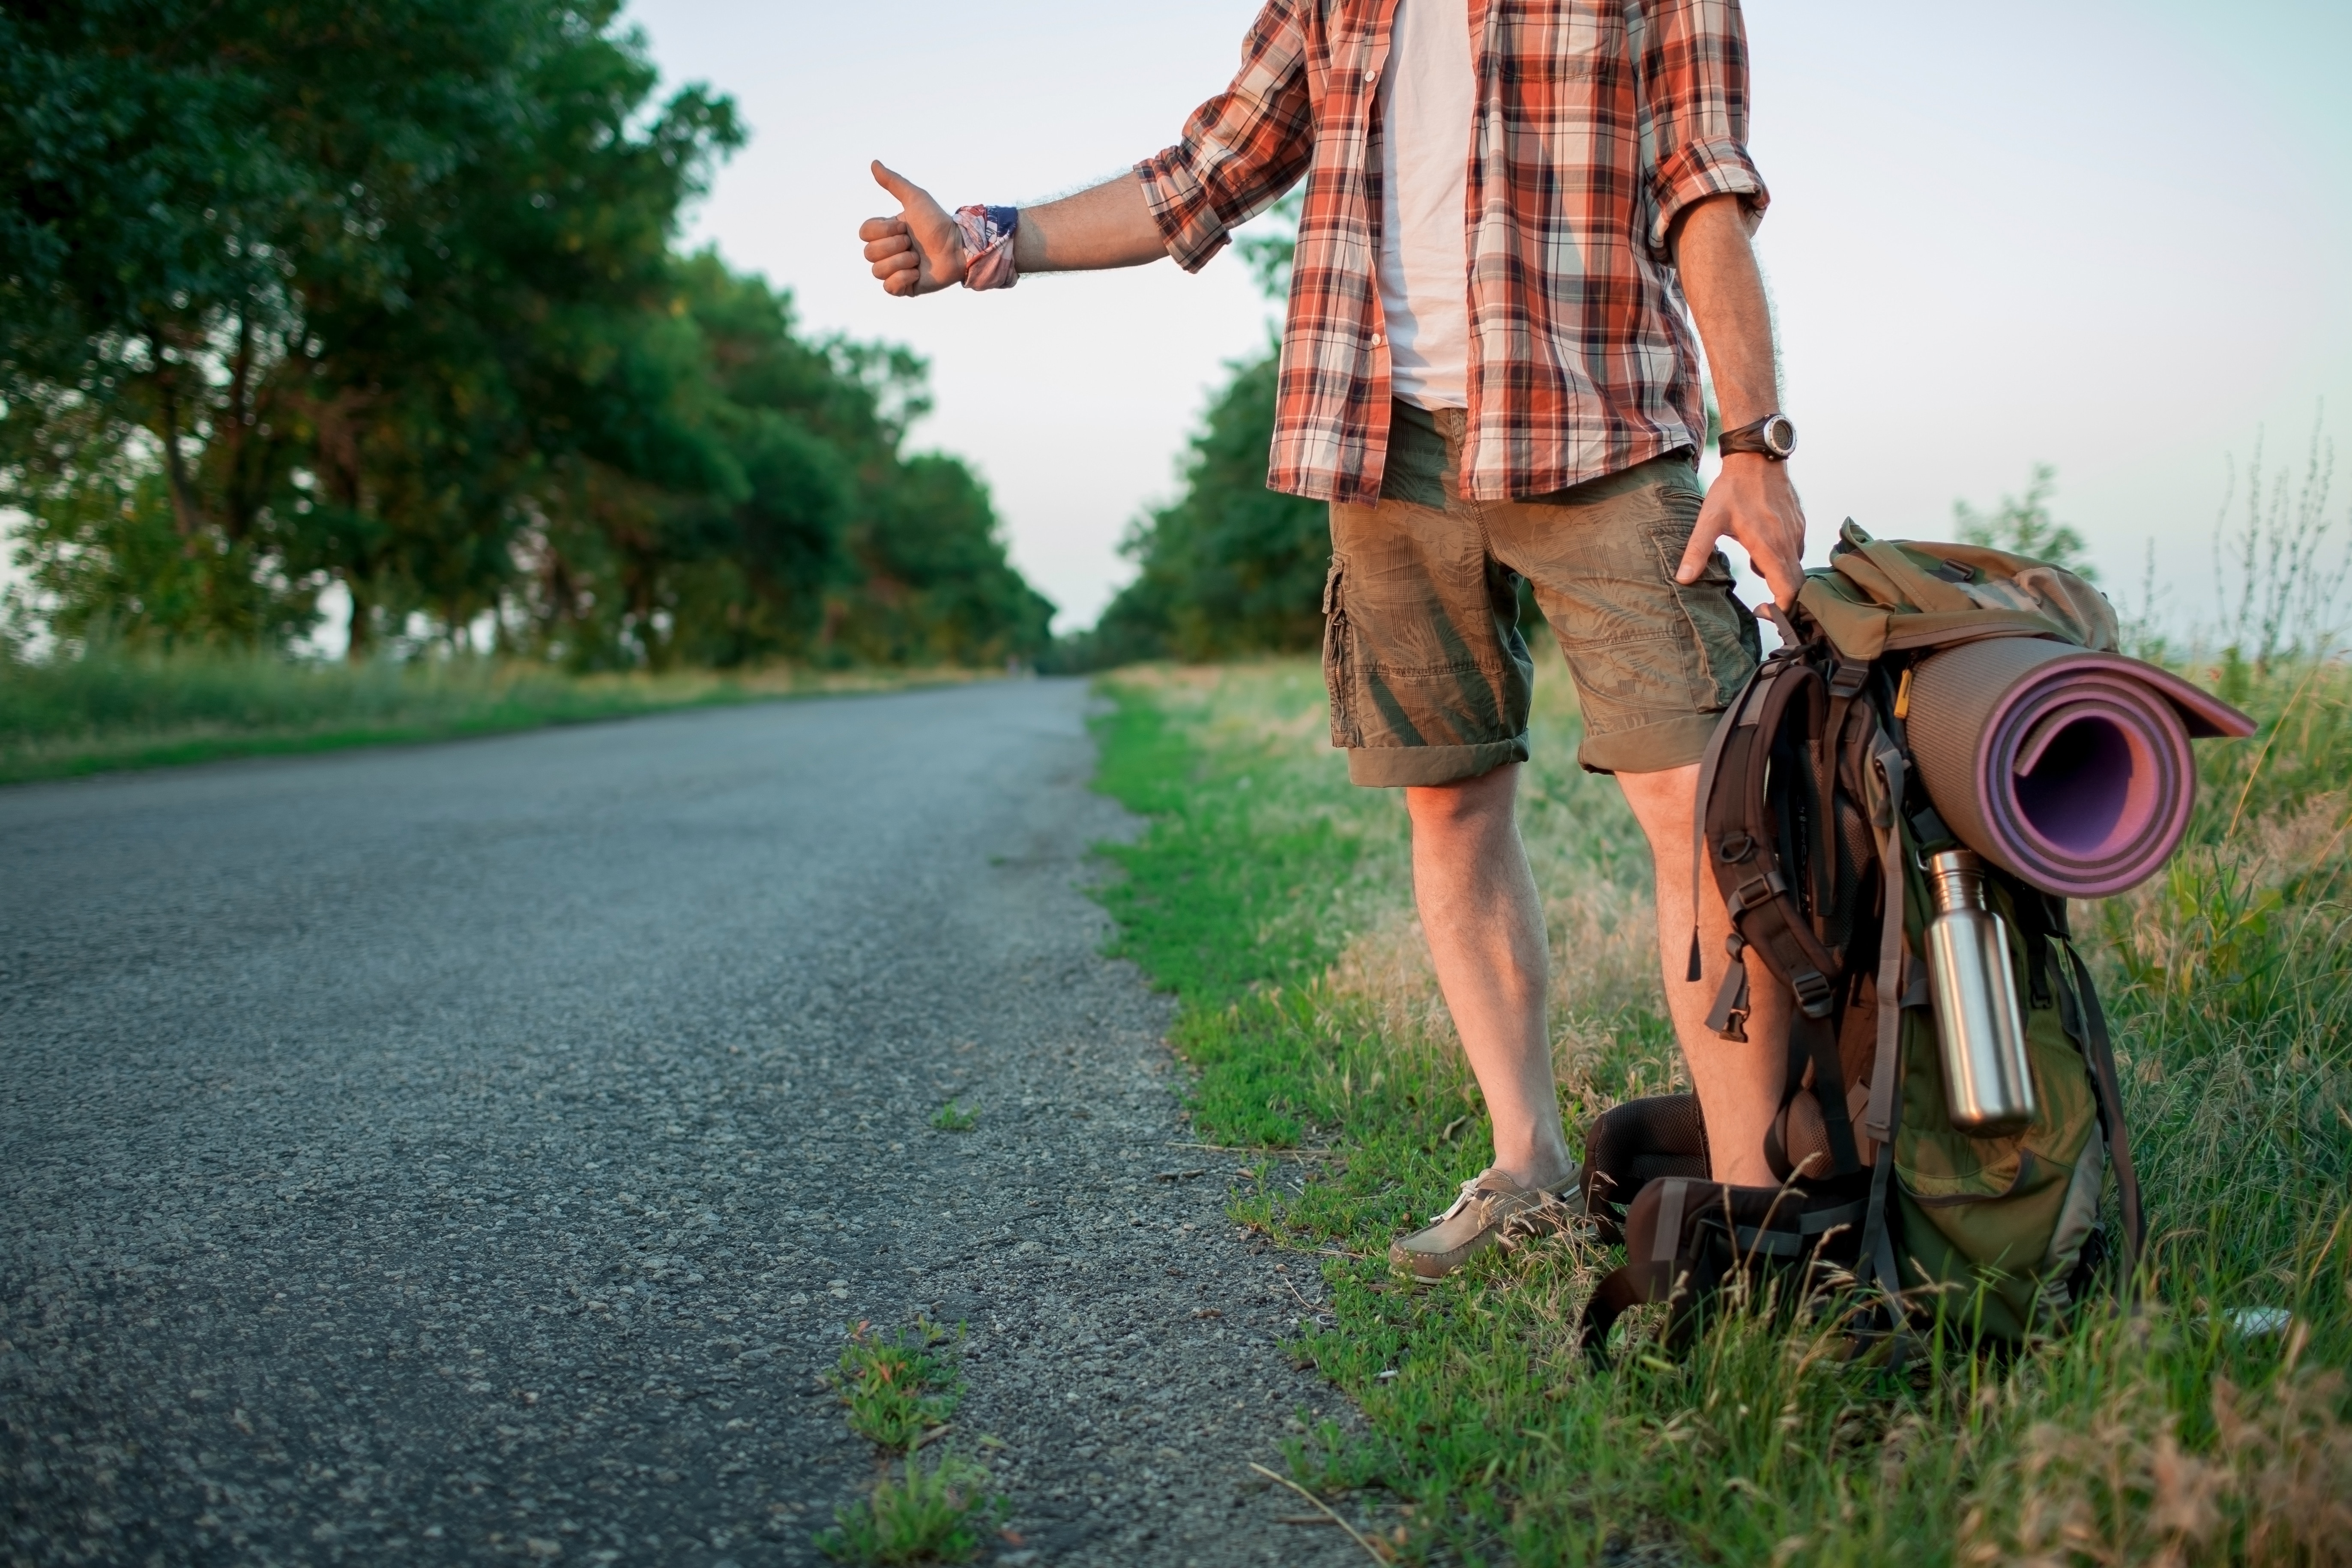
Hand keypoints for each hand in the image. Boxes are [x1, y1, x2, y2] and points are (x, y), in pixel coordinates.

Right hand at [858, 162, 964, 296]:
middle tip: (913, 243)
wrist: (958, 246)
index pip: (864, 233)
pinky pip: (889, 288)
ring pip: (877, 271)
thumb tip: (873, 163)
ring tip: (917, 258)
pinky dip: (902, 278)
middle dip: (894, 246)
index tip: (904, 227)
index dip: (883, 231)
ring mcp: (895, 271)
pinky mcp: (905, 288)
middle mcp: (888, 251)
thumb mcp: (916, 198)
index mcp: (886, 233)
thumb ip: (893, 182)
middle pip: (869, 253)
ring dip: (900, 261)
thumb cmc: (938, 222)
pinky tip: (917, 272)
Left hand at [1679, 453, 1807, 607]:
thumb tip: (1684, 578)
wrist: (1756, 456)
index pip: (1789, 590)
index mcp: (1769, 546)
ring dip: (1777, 575)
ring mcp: (1797, 532)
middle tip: (1761, 605)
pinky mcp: (1799, 524)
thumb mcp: (1709, 520)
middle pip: (1797, 584)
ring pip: (1795, 566)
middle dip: (1782, 599)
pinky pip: (1795, 550)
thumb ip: (1697, 550)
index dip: (1781, 609)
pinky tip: (1760, 545)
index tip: (1763, 612)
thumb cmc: (1733, 488)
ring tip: (1751, 561)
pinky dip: (1781, 557)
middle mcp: (1789, 542)